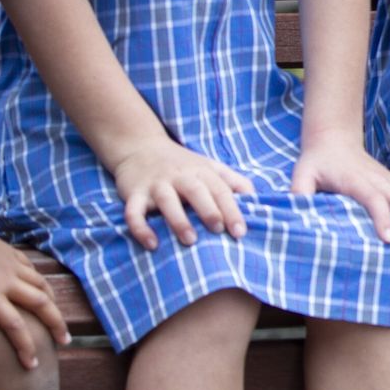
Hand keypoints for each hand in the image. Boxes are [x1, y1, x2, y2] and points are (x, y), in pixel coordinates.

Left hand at [0, 216, 69, 368]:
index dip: (26, 347)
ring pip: (43, 287)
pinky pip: (34, 272)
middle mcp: (7, 281)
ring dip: (54, 305)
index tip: (31, 365)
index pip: (15, 326)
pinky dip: (42, 284)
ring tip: (58, 321)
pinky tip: (43, 292)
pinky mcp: (11, 253)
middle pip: (42, 305)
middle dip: (56, 326)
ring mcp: (12, 266)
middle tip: (64, 343)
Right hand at [105, 139, 253, 250]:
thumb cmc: (181, 164)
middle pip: (196, 190)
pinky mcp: (133, 193)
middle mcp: (179, 176)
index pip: (220, 189)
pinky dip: (140, 228)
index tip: (240, 232)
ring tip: (190, 240)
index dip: (232, 210)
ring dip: (178, 220)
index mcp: (200, 171)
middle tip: (219, 230)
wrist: (139, 145)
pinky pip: (133, 212)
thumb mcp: (208, 166)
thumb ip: (232, 181)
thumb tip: (256, 198)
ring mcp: (155, 184)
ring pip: (166, 200)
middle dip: (209, 210)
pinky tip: (152, 244)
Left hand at [291, 138, 389, 256]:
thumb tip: (297, 220)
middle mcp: (378, 180)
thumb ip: (299, 193)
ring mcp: (389, 182)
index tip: (388, 240)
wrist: (334, 139)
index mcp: (356, 179)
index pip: (375, 198)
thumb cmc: (317, 161)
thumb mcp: (302, 174)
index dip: (383, 219)